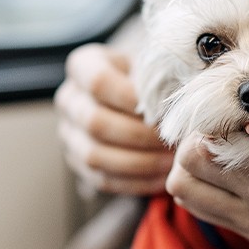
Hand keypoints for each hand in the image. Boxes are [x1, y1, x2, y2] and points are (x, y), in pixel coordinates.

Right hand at [55, 43, 172, 195]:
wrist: (141, 98)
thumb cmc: (152, 79)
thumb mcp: (155, 67)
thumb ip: (160, 78)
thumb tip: (178, 98)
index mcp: (83, 67)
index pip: (99, 83)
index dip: (131, 99)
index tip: (163, 111)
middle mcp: (69, 100)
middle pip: (96, 123)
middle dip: (140, 136)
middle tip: (172, 142)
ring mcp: (69, 134)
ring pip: (95, 156)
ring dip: (138, 163)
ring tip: (170, 163)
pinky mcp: (79, 163)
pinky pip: (102, 179)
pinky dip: (134, 182)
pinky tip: (161, 179)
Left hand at [166, 107, 248, 243]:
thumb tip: (206, 107)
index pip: (192, 155)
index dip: (201, 128)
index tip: (223, 115)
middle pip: (181, 183)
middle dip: (190, 153)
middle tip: (217, 133)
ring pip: (189, 201)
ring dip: (197, 174)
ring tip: (224, 153)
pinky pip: (209, 212)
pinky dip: (210, 190)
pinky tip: (234, 172)